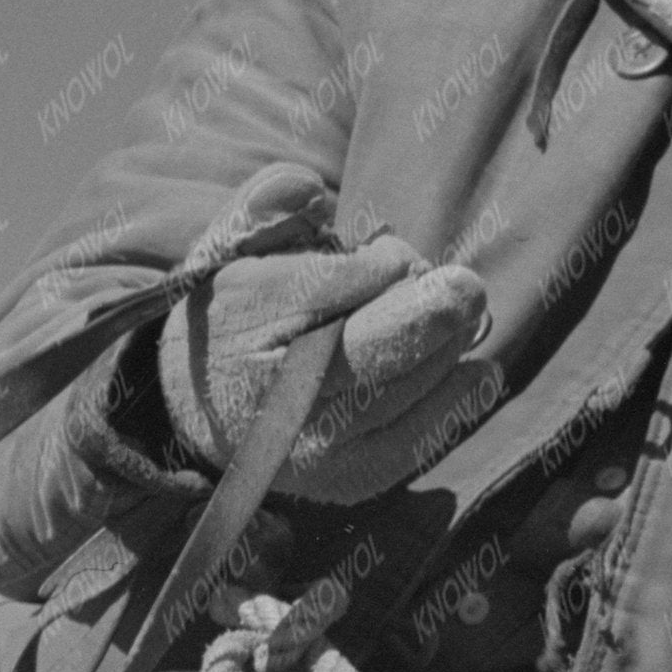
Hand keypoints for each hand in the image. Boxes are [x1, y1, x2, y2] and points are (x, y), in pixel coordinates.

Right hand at [161, 166, 500, 500]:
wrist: (199, 412)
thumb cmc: (230, 313)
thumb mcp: (226, 246)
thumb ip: (263, 205)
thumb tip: (311, 191)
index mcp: (243, 325)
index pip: (343, 283)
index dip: (386, 264)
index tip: (390, 257)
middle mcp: (280, 396)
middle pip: (389, 336)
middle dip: (438, 299)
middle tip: (459, 284)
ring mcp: (317, 448)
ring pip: (419, 380)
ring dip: (448, 341)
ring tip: (436, 322)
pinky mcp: (350, 480)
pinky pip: (428, 434)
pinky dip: (460, 393)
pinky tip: (473, 368)